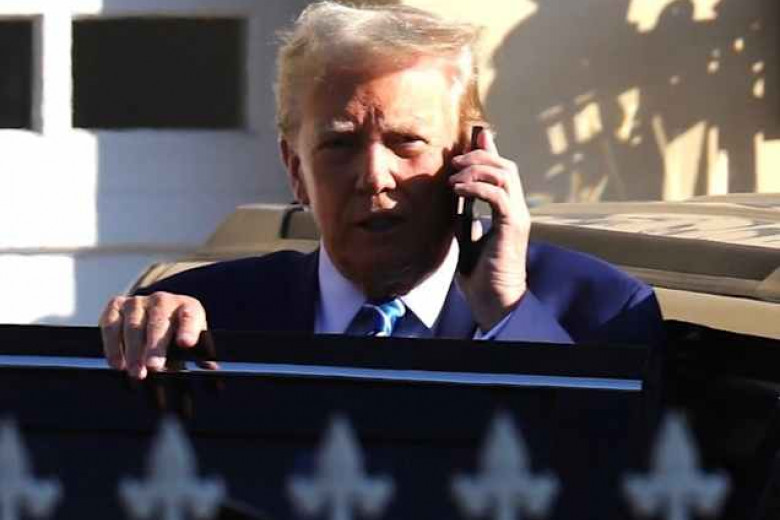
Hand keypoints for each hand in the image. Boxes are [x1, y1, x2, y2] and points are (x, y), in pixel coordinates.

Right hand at [99, 292, 207, 379]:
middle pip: (159, 322)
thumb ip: (199, 356)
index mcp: (188, 307)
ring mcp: (138, 301)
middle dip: (155, 346)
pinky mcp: (116, 305)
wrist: (154, 316)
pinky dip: (112, 345)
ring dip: (133, 350)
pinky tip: (117, 364)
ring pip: (133, 324)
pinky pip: (111, 324)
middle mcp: (163, 300)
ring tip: (136, 372)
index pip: (190, 316)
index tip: (186, 343)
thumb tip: (211, 370)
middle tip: (154, 367)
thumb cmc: (176, 335)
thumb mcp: (191, 343)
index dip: (188, 329)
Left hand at [448, 129, 529, 330]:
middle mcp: (517, 209)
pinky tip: (458, 191)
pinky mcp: (513, 225)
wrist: (493, 299)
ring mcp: (517, 216)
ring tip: (454, 177)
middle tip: (455, 161)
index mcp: (508, 210)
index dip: (489, 152)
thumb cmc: (482, 274)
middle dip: (479, 157)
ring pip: (505, 174)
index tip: (473, 137)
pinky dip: (477, 187)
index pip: (503, 172)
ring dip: (477, 169)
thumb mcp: (468, 238)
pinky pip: (498, 194)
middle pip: (506, 166)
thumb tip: (456, 199)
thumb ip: (466, 217)